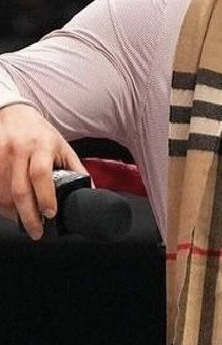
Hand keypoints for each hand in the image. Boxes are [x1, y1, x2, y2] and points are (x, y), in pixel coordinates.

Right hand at [0, 104, 88, 239]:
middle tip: (37, 231)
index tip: (50, 214)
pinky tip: (8, 208)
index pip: (41, 174)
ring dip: (12, 211)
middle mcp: (20, 148)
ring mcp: (2, 152)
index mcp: (43, 146)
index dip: (45, 197)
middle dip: (28, 215)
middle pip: (20, 189)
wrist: (16, 113)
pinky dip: (0, 201)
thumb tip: (90, 193)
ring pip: (3, 191)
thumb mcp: (63, 148)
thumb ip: (76, 170)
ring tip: (23, 220)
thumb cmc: (42, 134)